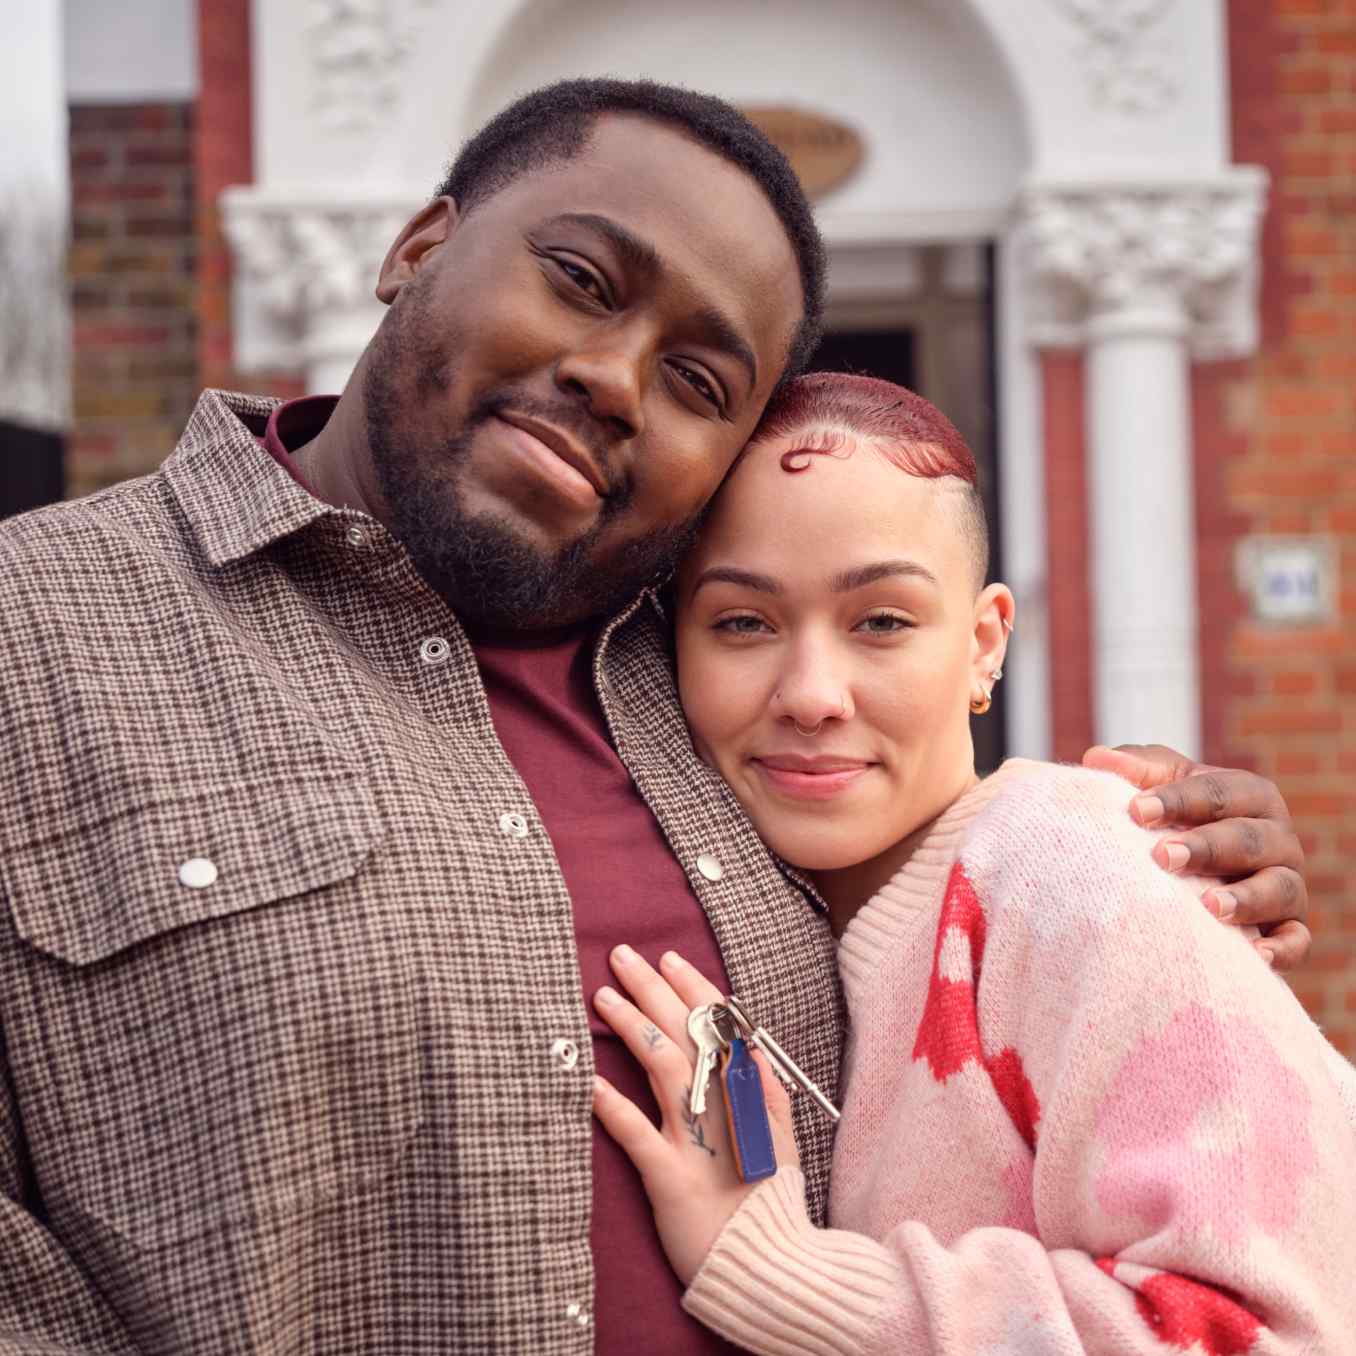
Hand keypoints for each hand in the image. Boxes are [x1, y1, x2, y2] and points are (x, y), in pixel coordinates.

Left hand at [591, 946, 797, 1285]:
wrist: (772, 1263)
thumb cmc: (768, 1196)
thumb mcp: (777, 1133)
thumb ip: (762, 1085)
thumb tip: (744, 1039)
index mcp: (752, 1091)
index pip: (719, 1022)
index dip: (691, 986)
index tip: (667, 958)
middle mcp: (725, 1105)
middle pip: (685, 1030)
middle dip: (652, 987)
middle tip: (621, 956)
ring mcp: (697, 1138)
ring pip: (662, 1063)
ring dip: (631, 1023)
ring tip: (602, 998)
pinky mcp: (669, 1176)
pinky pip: (634, 1131)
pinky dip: (608, 1103)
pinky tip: (585, 1079)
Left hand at [1082, 744, 1309, 970]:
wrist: (1192, 877)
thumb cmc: (1174, 821)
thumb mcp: (1158, 789)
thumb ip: (1135, 771)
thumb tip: (1098, 759)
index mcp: (1250, 795)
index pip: (1219, 793)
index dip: (1177, 800)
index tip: (1135, 811)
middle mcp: (1277, 838)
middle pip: (1248, 839)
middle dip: (1206, 847)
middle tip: (1163, 857)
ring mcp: (1287, 884)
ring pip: (1279, 888)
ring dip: (1246, 898)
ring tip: (1208, 906)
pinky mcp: (1289, 928)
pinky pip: (1296, 940)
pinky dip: (1281, 948)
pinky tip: (1254, 955)